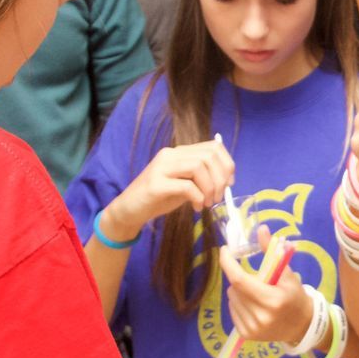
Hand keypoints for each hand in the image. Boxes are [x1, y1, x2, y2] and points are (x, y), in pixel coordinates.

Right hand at [104, 139, 235, 241]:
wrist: (129, 210)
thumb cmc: (158, 198)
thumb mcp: (184, 185)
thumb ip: (201, 178)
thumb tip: (226, 180)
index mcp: (179, 152)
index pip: (213, 147)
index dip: (227, 164)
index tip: (229, 183)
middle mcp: (170, 155)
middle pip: (208, 156)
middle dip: (221, 178)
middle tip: (218, 197)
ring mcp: (161, 168)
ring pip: (198, 167)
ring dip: (210, 188)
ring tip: (207, 203)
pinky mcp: (156, 184)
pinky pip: (186, 186)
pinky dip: (198, 197)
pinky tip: (196, 207)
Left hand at [221, 228, 319, 344]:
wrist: (302, 326)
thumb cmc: (295, 297)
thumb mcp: (287, 273)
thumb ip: (272, 252)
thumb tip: (261, 229)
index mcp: (273, 300)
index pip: (240, 280)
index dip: (228, 263)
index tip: (225, 250)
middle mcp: (261, 316)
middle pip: (234, 288)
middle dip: (240, 278)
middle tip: (256, 279)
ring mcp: (253, 328)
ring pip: (231, 298)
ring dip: (239, 291)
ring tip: (256, 294)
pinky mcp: (246, 335)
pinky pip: (232, 310)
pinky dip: (239, 303)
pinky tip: (254, 306)